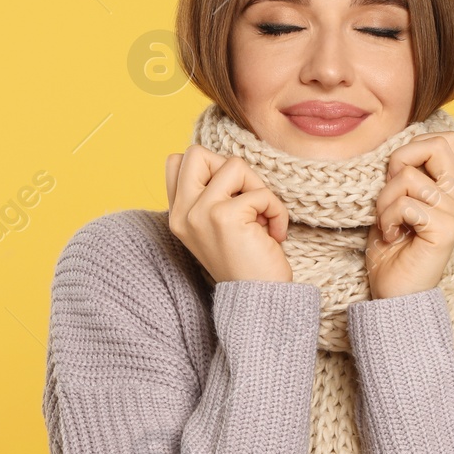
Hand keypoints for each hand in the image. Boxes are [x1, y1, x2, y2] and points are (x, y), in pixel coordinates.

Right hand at [165, 146, 293, 283]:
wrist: (259, 301)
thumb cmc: (247, 263)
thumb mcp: (217, 226)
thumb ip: (211, 195)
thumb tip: (228, 163)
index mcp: (177, 215)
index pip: (177, 161)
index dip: (210, 169)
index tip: (230, 198)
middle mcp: (182, 213)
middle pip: (196, 153)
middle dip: (230, 169)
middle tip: (246, 199)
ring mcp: (200, 214)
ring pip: (234, 164)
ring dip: (258, 189)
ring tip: (262, 218)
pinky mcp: (225, 217)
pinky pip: (260, 192)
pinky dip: (276, 210)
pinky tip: (275, 234)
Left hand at [363, 131, 453, 299]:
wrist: (396, 296)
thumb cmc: (392, 253)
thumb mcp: (394, 204)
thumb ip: (403, 177)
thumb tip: (395, 151)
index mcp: (451, 189)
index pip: (445, 140)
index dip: (414, 146)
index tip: (396, 176)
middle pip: (437, 144)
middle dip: (401, 160)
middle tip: (391, 191)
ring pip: (410, 178)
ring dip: (385, 200)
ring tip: (387, 223)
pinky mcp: (446, 230)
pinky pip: (408, 204)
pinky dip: (388, 218)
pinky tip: (391, 235)